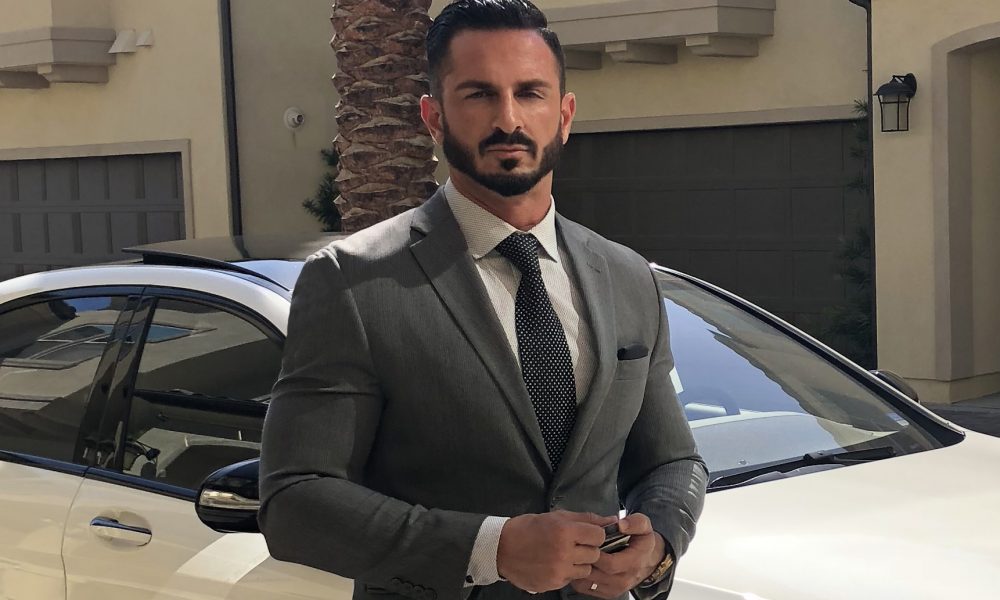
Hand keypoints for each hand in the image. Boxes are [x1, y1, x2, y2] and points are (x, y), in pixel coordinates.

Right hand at [497, 510, 616, 592]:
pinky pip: (571, 579)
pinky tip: (553, 564)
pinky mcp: (553, 583)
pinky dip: (566, 573)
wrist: (501, 548)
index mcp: (565, 531)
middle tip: (573, 545)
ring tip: (563, 555)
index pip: (599, 536)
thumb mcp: (556, 516)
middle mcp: (564, 552)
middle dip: (587, 549)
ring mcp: (559, 570)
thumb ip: (585, 519)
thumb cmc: (529, 528)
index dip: (594, 535)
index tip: (586, 534)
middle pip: (595, 554)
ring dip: (579, 563)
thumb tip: (612, 520)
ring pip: (585, 570)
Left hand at [570, 513, 665, 597]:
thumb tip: (621, 525)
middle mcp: (624, 580)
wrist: (648, 561)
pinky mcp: (606, 593)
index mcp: (634, 563)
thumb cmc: (642, 542)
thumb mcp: (644, 526)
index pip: (610, 564)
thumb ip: (635, 522)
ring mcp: (615, 589)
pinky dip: (578, 576)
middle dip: (584, 559)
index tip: (588, 541)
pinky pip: (585, 588)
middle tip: (577, 546)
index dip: (596, 553)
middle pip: (596, 574)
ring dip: (578, 568)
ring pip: (588, 582)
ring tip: (576, 554)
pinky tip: (579, 563)